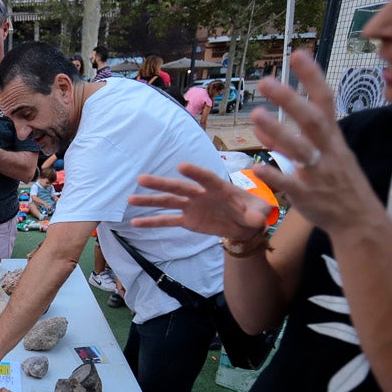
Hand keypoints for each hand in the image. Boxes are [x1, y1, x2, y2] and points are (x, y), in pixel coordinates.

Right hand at [128, 162, 271, 239]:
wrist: (245, 225)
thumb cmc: (254, 212)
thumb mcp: (261, 212)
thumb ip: (258, 214)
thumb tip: (257, 220)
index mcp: (219, 188)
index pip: (206, 178)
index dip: (195, 173)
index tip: (180, 166)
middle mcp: (201, 193)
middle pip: (179, 187)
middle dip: (161, 184)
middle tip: (142, 179)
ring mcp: (192, 206)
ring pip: (168, 202)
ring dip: (149, 200)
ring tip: (130, 199)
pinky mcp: (187, 220)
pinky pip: (168, 220)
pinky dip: (152, 221)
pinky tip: (135, 221)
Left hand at [249, 50, 385, 235]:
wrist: (359, 220)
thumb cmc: (337, 183)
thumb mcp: (320, 155)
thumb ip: (288, 139)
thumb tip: (262, 122)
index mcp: (333, 137)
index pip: (325, 100)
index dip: (313, 77)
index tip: (298, 53)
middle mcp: (328, 151)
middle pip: (311, 119)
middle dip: (290, 99)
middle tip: (265, 80)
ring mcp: (319, 173)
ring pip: (300, 149)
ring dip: (278, 131)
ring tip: (255, 114)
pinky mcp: (309, 196)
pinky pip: (291, 185)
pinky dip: (274, 176)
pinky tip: (256, 168)